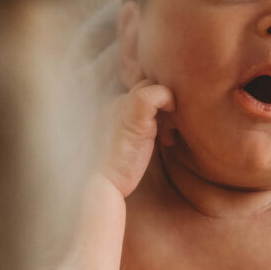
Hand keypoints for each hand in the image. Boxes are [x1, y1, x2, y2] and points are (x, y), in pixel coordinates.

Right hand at [99, 79, 174, 196]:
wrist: (101, 184)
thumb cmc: (116, 173)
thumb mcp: (126, 146)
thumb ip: (136, 132)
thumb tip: (161, 130)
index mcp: (112, 110)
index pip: (137, 93)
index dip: (154, 109)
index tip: (162, 135)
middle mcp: (115, 103)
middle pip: (146, 86)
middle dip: (162, 106)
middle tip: (168, 134)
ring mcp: (123, 106)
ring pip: (151, 85)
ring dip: (167, 108)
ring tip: (168, 136)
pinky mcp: (134, 114)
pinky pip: (157, 93)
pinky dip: (169, 102)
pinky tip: (169, 130)